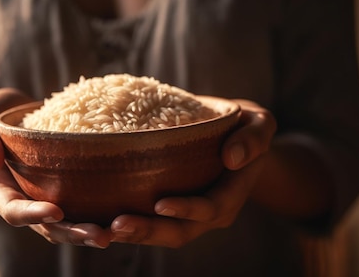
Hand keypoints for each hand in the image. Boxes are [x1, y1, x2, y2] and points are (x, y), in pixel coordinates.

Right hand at [0, 88, 112, 247]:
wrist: (11, 119)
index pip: (12, 208)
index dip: (32, 214)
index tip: (55, 211)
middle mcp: (22, 200)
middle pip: (45, 226)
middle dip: (71, 233)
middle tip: (99, 237)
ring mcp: (44, 198)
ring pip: (65, 223)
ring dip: (88, 232)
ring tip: (112, 234)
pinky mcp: (64, 190)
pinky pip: (80, 207)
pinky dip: (98, 215)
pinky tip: (121, 215)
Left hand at [109, 99, 276, 246]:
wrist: (234, 136)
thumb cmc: (245, 127)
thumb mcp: (260, 123)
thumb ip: (254, 138)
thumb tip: (232, 158)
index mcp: (229, 195)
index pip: (209, 209)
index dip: (187, 209)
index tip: (160, 204)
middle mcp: (207, 214)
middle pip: (179, 232)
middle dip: (149, 231)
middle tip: (118, 225)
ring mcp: (187, 215)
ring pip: (160, 234)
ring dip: (132, 234)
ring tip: (103, 229)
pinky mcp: (168, 209)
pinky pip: (148, 222)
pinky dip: (126, 226)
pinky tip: (98, 220)